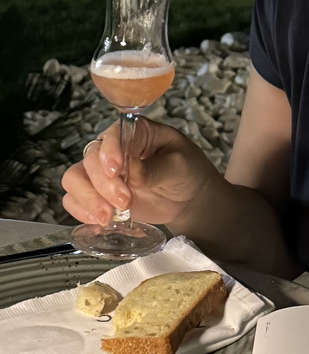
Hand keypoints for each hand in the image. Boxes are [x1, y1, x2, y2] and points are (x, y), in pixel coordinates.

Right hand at [62, 118, 215, 226]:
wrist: (189, 197)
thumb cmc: (187, 171)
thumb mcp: (180, 165)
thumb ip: (155, 169)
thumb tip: (130, 170)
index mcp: (136, 132)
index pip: (112, 135)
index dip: (110, 151)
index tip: (117, 170)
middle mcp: (113, 149)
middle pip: (90, 159)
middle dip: (103, 183)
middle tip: (124, 201)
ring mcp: (102, 172)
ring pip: (75, 179)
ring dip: (88, 198)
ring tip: (109, 217)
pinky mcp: (98, 195)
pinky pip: (74, 200)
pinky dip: (81, 211)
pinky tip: (101, 221)